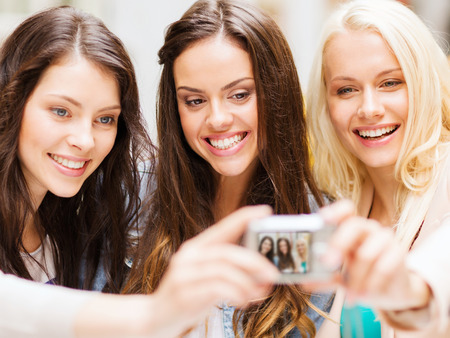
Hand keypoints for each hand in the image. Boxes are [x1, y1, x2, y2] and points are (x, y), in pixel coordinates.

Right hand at [151, 205, 278, 336]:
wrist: (155, 319)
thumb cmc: (189, 296)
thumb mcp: (207, 277)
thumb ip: (231, 271)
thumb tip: (265, 275)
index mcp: (196, 247)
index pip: (222, 227)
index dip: (243, 217)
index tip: (265, 210)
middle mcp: (188, 257)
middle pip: (227, 252)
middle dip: (254, 261)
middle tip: (273, 273)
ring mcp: (184, 275)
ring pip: (224, 271)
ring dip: (247, 283)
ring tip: (259, 293)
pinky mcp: (184, 294)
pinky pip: (217, 289)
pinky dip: (236, 294)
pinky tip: (242, 302)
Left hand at [319, 200, 429, 310]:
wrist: (391, 291)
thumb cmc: (361, 277)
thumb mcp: (339, 277)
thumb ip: (323, 277)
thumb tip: (303, 282)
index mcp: (350, 228)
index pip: (345, 209)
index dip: (334, 211)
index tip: (323, 219)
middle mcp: (368, 229)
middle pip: (354, 225)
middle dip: (338, 243)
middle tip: (327, 263)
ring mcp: (385, 239)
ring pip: (366, 254)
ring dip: (355, 278)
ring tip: (350, 294)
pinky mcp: (399, 253)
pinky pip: (383, 268)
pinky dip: (370, 285)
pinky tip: (365, 294)